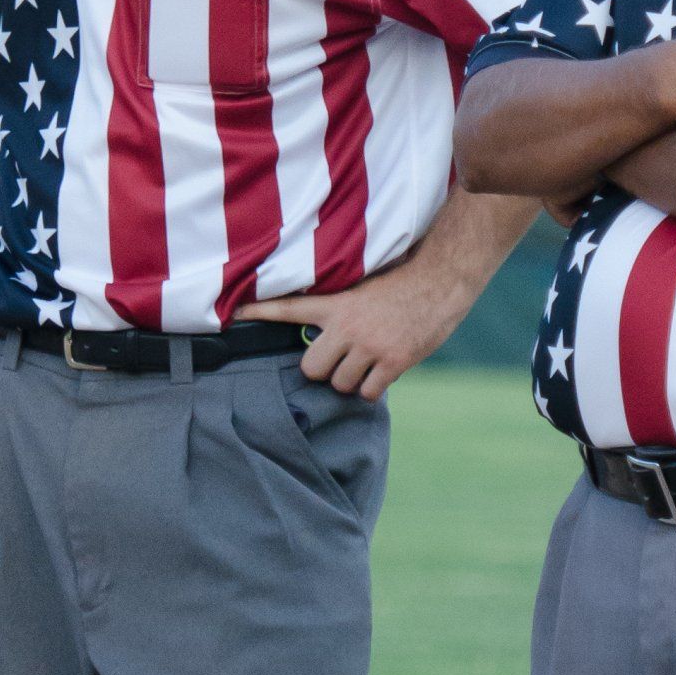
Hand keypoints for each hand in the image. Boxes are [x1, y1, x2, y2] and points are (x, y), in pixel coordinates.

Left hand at [238, 253, 471, 399]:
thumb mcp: (363, 288)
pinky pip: (368, 392)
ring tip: (366, 363)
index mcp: (337, 304)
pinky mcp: (393, 362)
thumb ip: (340, 308)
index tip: (234, 313)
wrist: (440, 281)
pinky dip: (373, 389)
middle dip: (323, 370)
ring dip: (351, 380)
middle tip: (339, 360)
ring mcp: (370, 347)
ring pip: (340, 384)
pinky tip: (382, 372)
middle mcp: (348, 327)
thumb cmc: (403, 283)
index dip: (259, 312)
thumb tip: (322, 332)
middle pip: (311, 369)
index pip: (289, 308)